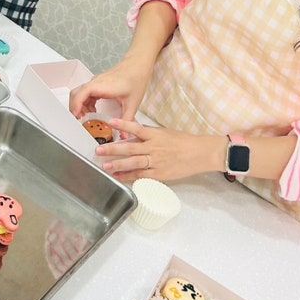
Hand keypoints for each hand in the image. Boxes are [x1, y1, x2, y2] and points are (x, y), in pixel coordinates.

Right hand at [69, 56, 152, 122]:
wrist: (138, 65)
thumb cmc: (135, 78)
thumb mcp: (132, 103)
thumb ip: (127, 120)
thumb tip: (123, 135)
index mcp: (101, 86)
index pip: (81, 94)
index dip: (76, 106)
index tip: (77, 117)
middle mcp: (96, 83)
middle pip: (76, 94)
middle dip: (75, 108)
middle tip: (80, 120)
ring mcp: (96, 82)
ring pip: (79, 93)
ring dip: (80, 106)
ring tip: (87, 117)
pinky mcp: (97, 83)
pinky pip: (85, 93)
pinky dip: (85, 102)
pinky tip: (93, 110)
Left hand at [96, 119, 225, 182]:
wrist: (200, 153)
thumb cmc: (183, 142)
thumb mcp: (165, 133)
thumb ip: (148, 134)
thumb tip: (131, 132)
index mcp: (155, 135)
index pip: (137, 127)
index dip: (123, 124)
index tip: (111, 122)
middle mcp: (154, 147)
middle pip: (131, 147)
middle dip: (113, 149)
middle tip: (99, 150)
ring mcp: (156, 161)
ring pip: (134, 162)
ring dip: (118, 164)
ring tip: (105, 166)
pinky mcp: (159, 174)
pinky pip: (141, 175)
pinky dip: (129, 176)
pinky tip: (118, 177)